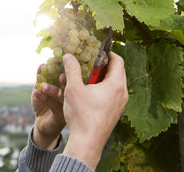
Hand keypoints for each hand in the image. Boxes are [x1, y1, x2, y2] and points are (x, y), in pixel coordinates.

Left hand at [31, 65, 65, 149]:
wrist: (42, 123)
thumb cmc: (44, 103)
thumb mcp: (42, 88)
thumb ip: (42, 77)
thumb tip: (42, 64)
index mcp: (70, 88)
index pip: (71, 77)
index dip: (67, 69)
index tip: (61, 61)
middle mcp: (73, 98)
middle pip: (71, 87)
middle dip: (66, 80)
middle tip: (61, 74)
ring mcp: (68, 108)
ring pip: (62, 97)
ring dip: (52, 90)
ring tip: (42, 85)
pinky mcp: (61, 117)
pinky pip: (53, 106)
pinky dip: (44, 98)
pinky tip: (36, 92)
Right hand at [62, 52, 127, 168]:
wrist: (87, 142)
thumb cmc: (81, 115)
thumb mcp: (73, 89)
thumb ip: (71, 69)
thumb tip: (68, 56)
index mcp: (115, 85)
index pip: (117, 60)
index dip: (107, 53)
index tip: (95, 50)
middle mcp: (122, 93)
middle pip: (117, 71)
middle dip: (103, 65)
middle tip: (89, 62)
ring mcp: (120, 104)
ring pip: (115, 83)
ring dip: (102, 77)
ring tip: (86, 77)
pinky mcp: (115, 112)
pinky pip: (113, 94)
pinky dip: (103, 88)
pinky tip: (88, 93)